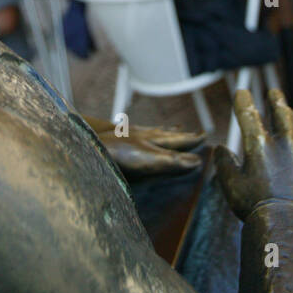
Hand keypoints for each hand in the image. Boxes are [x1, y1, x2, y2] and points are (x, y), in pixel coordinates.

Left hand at [85, 117, 204, 178]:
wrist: (88, 144)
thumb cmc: (118, 154)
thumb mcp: (151, 160)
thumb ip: (173, 161)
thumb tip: (196, 162)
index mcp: (152, 141)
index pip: (177, 141)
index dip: (191, 140)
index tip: (204, 136)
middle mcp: (141, 135)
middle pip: (165, 134)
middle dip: (180, 135)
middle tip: (192, 131)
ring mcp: (127, 136)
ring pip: (149, 132)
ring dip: (162, 132)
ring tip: (171, 129)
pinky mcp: (113, 139)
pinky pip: (133, 134)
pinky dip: (142, 134)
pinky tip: (135, 136)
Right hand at [215, 88, 292, 220]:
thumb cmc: (258, 209)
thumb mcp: (231, 187)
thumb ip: (224, 164)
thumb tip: (220, 148)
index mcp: (260, 145)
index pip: (249, 114)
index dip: (244, 100)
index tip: (242, 92)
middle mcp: (288, 143)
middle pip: (283, 113)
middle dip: (277, 100)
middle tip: (274, 93)